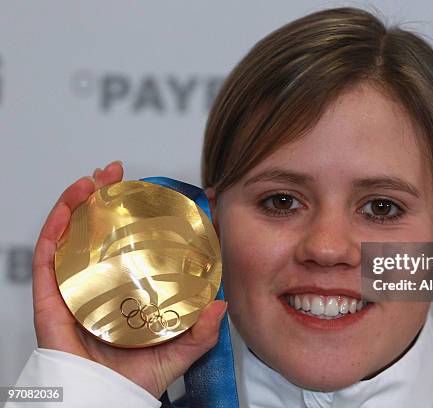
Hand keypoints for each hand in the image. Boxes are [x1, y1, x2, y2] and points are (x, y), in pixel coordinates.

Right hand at [32, 161, 226, 398]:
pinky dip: (54, 230)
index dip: (141, 216)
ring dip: (79, 203)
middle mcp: (98, 285)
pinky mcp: (51, 300)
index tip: (161, 193)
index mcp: (125, 291)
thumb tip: (222, 303)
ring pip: (71, 237)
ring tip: (94, 179)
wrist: (104, 404)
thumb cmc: (134, 381)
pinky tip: (68, 209)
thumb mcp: (179, 350)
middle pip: (97, 231)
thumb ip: (202, 330)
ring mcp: (74, 289)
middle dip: (104, 197)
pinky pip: (47, 260)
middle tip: (116, 173)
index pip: (132, 245)